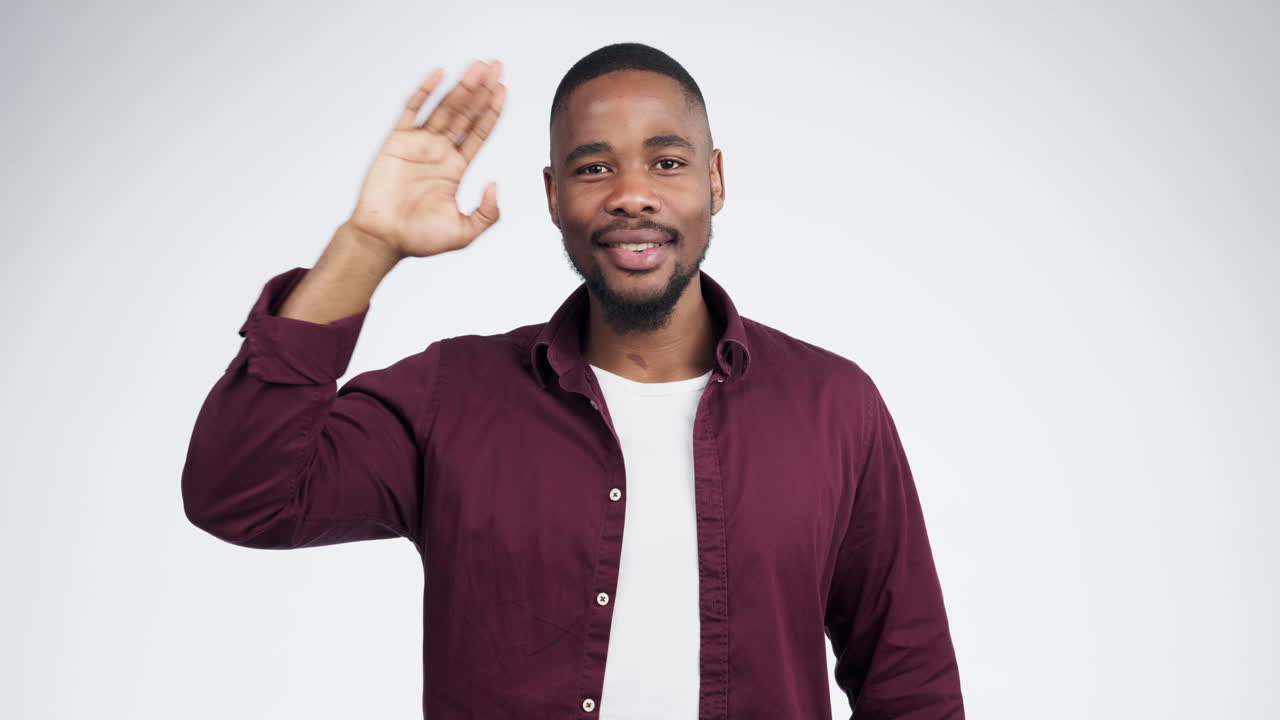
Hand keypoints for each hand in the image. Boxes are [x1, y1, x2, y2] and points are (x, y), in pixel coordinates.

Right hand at [348, 59, 505, 258]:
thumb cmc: (419, 239)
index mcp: (455, 168)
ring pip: (445, 107)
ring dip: (462, 86)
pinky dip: (426, 91)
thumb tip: (495, 184)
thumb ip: (487, 213)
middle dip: (481, 90)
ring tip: (479, 65)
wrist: (383, 239)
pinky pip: (412, 110)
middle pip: (466, 113)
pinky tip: (440, 74)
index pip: (479, 132)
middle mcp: (439, 152)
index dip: (492, 111)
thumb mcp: (465, 232)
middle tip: (496, 65)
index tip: (504, 90)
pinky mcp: (397, 141)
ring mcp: (418, 144)